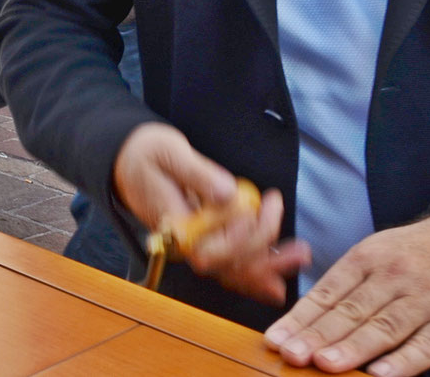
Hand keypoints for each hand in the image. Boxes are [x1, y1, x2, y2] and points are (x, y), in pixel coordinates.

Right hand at [112, 124, 306, 303]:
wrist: (128, 160)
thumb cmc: (146, 154)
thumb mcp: (169, 152)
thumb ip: (197, 174)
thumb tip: (228, 194)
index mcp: (173, 225)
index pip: (209, 248)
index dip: (235, 238)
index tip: (250, 208)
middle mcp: (185, 244)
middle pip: (228, 263)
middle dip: (262, 246)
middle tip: (276, 207)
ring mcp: (197, 246)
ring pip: (234, 269)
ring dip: (269, 265)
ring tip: (300, 254)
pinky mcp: (207, 241)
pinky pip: (232, 265)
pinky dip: (256, 272)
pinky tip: (279, 277)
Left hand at [263, 208, 429, 376]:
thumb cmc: (417, 253)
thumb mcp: (379, 251)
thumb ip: (347, 283)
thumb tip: (306, 318)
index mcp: (369, 258)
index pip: (329, 293)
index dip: (301, 318)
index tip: (276, 338)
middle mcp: (395, 276)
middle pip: (351, 311)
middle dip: (317, 335)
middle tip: (290, 353)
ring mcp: (427, 299)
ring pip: (384, 327)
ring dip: (352, 348)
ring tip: (324, 362)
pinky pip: (428, 345)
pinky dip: (403, 361)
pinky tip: (380, 374)